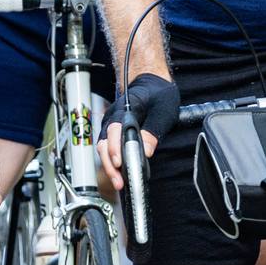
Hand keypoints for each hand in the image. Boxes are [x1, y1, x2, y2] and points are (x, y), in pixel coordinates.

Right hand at [99, 73, 180, 191]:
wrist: (151, 83)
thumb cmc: (157, 94)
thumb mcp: (163, 111)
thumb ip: (153, 132)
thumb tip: (146, 151)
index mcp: (126, 108)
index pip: (115, 129)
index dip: (116, 148)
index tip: (120, 163)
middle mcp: (113, 116)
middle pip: (104, 142)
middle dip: (110, 164)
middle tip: (119, 180)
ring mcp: (110, 124)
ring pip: (103, 148)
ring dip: (109, 166)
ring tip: (118, 182)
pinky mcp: (112, 132)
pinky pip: (107, 148)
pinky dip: (111, 162)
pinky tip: (118, 174)